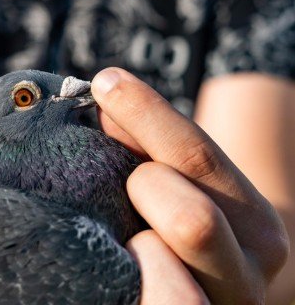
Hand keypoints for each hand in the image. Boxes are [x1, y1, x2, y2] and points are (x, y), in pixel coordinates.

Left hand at [91, 68, 288, 303]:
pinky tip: (108, 252)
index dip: (148, 115)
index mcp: (258, 228)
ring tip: (126, 232)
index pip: (199, 159)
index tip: (107, 81)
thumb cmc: (186, 218)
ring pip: (170, 279)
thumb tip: (107, 91)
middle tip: (129, 184)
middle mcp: (249, 279)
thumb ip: (147, 142)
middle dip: (145, 187)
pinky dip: (121, 271)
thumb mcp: (181, 179)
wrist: (212, 282)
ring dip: (136, 241)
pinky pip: (140, 297)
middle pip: (192, 220)